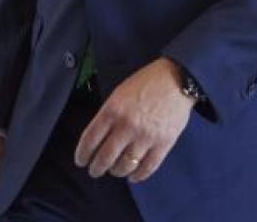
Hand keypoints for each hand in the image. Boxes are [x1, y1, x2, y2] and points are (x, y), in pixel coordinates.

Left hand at [73, 57, 194, 182]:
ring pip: (125, 165)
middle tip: (94, 171)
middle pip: (105, 157)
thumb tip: (100, 135)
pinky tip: (133, 176)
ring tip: (114, 171)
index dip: (82, 154)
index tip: (81, 160)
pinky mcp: (163, 144)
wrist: (176, 79)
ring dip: (116, 172)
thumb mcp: (119, 93)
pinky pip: (148, 167)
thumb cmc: (147, 82)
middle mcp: (126, 126)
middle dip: (96, 168)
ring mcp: (145, 137)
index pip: (90, 139)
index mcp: (112, 110)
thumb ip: (109, 114)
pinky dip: (138, 176)